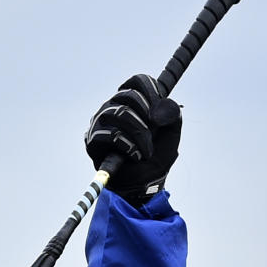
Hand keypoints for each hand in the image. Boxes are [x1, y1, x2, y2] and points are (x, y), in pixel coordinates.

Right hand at [84, 74, 181, 205]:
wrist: (143, 184)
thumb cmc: (154, 158)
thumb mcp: (171, 135)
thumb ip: (173, 115)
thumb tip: (163, 104)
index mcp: (130, 102)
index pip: (138, 81)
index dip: (152, 92)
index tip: (160, 110)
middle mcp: (112, 107)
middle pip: (130, 95)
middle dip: (148, 116)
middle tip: (153, 134)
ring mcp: (100, 122)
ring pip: (121, 114)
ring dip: (141, 136)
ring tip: (146, 152)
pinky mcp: (92, 139)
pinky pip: (111, 135)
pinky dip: (129, 148)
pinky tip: (134, 157)